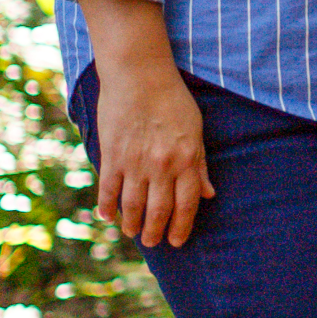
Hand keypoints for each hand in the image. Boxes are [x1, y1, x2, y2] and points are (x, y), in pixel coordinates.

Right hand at [92, 48, 212, 249]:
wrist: (140, 75)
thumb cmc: (173, 100)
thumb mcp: (196, 131)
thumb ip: (200, 165)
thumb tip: (208, 195)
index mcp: (186, 160)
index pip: (186, 205)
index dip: (181, 227)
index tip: (177, 241)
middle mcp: (162, 167)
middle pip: (159, 210)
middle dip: (156, 231)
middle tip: (152, 242)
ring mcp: (135, 163)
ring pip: (133, 205)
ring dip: (132, 223)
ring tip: (132, 233)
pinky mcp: (112, 155)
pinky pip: (109, 189)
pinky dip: (107, 206)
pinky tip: (108, 217)